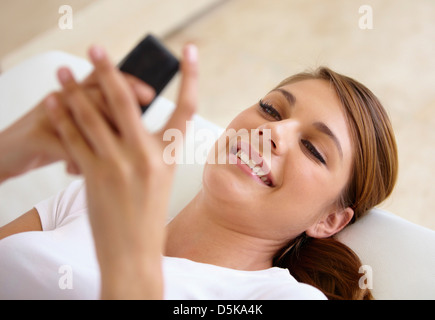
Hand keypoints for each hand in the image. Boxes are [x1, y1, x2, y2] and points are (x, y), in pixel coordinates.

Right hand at [0, 68, 153, 182]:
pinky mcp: (35, 137)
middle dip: (122, 110)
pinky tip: (81, 172)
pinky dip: (78, 162)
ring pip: (81, 120)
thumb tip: (140, 126)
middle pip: (98, 95)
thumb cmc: (51, 139)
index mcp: (77, 95)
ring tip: (113, 156)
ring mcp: (48, 115)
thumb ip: (103, 120)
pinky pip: (64, 148)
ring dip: (101, 141)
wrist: (6, 154)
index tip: (150, 95)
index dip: (129, 84)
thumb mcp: (76, 125)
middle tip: (140, 125)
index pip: (106, 81)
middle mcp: (64, 99)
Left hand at [45, 44, 197, 298]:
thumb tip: (127, 115)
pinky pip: (75, 137)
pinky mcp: (94, 175)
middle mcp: (146, 156)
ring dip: (75, 90)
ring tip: (65, 71)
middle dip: (109, 70)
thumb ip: (148, 146)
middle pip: (126, 102)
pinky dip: (62, 116)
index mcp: (169, 155)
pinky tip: (55, 101)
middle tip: (96, 49)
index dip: (191, 77)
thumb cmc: (148, 215)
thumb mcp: (159, 177)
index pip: (186, 108)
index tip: (190, 51)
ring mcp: (118, 165)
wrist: (134, 252)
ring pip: (92, 116)